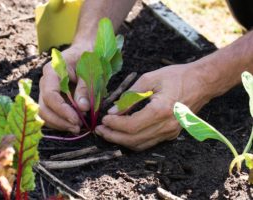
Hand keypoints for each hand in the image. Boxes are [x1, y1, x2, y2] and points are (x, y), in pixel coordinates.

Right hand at [39, 44, 91, 132]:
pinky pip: (50, 113)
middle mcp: (45, 81)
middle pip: (43, 107)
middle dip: (60, 121)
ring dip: (59, 124)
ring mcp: (46, 90)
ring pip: (44, 113)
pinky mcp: (52, 98)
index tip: (77, 120)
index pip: (50, 95)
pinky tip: (72, 124)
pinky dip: (60, 121)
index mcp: (52, 71)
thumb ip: (85, 89)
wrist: (85, 51)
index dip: (62, 111)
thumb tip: (82, 108)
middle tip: (77, 127)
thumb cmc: (88, 58)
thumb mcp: (90, 72)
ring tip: (77, 128)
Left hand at [96, 64, 211, 150]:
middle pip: (134, 140)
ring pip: (140, 145)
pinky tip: (123, 133)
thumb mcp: (150, 79)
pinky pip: (148, 142)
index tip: (103, 119)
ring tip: (107, 132)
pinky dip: (133, 140)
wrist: (202, 82)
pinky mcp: (172, 134)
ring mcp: (170, 132)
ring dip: (121, 141)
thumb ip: (130, 96)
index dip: (114, 125)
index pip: (131, 125)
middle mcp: (167, 126)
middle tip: (99, 130)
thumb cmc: (176, 76)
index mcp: (161, 110)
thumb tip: (114, 111)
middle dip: (113, 136)